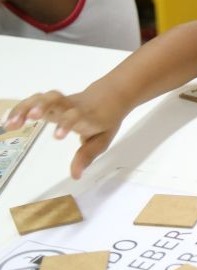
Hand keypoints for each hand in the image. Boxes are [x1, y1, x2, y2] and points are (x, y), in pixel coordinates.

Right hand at [5, 90, 123, 179]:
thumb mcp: (102, 139)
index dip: (67, 123)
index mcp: (87, 116)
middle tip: (29, 118)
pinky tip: (9, 121)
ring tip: (10, 124)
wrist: (113, 94)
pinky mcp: (54, 99)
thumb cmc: (106, 119)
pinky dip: (21, 107)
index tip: (57, 137)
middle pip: (57, 99)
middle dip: (42, 106)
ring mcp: (63, 100)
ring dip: (26, 107)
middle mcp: (73, 106)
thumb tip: (75, 175)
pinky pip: (36, 99)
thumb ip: (87, 155)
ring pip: (44, 97)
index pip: (76, 116)